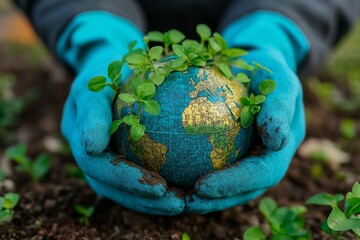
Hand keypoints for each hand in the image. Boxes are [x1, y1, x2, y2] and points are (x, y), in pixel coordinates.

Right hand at [58, 12, 184, 214]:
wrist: (108, 64)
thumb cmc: (107, 66)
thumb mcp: (98, 77)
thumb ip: (93, 109)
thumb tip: (94, 146)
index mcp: (77, 133)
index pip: (96, 164)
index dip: (124, 178)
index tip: (158, 186)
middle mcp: (85, 150)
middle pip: (107, 185)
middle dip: (141, 196)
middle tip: (176, 202)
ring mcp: (98, 156)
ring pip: (119, 189)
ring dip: (148, 201)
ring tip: (180, 203)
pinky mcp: (115, 155)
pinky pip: (133, 177)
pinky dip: (153, 189)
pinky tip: (181, 190)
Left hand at [186, 49, 304, 212]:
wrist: (256, 69)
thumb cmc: (267, 70)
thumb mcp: (279, 79)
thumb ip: (279, 106)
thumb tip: (276, 139)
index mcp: (282, 148)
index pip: (261, 173)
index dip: (234, 184)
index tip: (202, 186)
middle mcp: (267, 160)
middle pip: (245, 190)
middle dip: (217, 200)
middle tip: (186, 202)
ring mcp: (251, 160)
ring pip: (230, 188)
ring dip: (206, 198)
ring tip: (176, 198)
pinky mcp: (235, 155)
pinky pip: (216, 168)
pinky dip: (195, 176)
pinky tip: (170, 175)